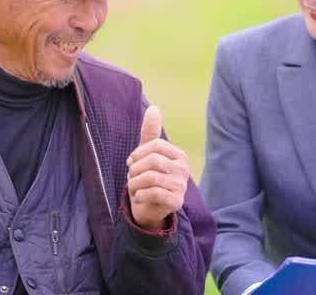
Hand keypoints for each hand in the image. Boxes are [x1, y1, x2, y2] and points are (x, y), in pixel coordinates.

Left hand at [126, 104, 190, 229]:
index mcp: (179, 155)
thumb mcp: (147, 155)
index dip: (137, 154)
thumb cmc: (148, 178)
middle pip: (152, 161)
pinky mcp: (176, 202)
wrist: (150, 208)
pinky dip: (140, 195)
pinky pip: (154, 193)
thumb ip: (150, 133)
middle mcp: (184, 169)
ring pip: (150, 178)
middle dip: (134, 171)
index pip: (154, 146)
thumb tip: (153, 108)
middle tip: (131, 178)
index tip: (131, 163)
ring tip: (134, 188)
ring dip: (134, 184)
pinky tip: (140, 197)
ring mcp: (182, 186)